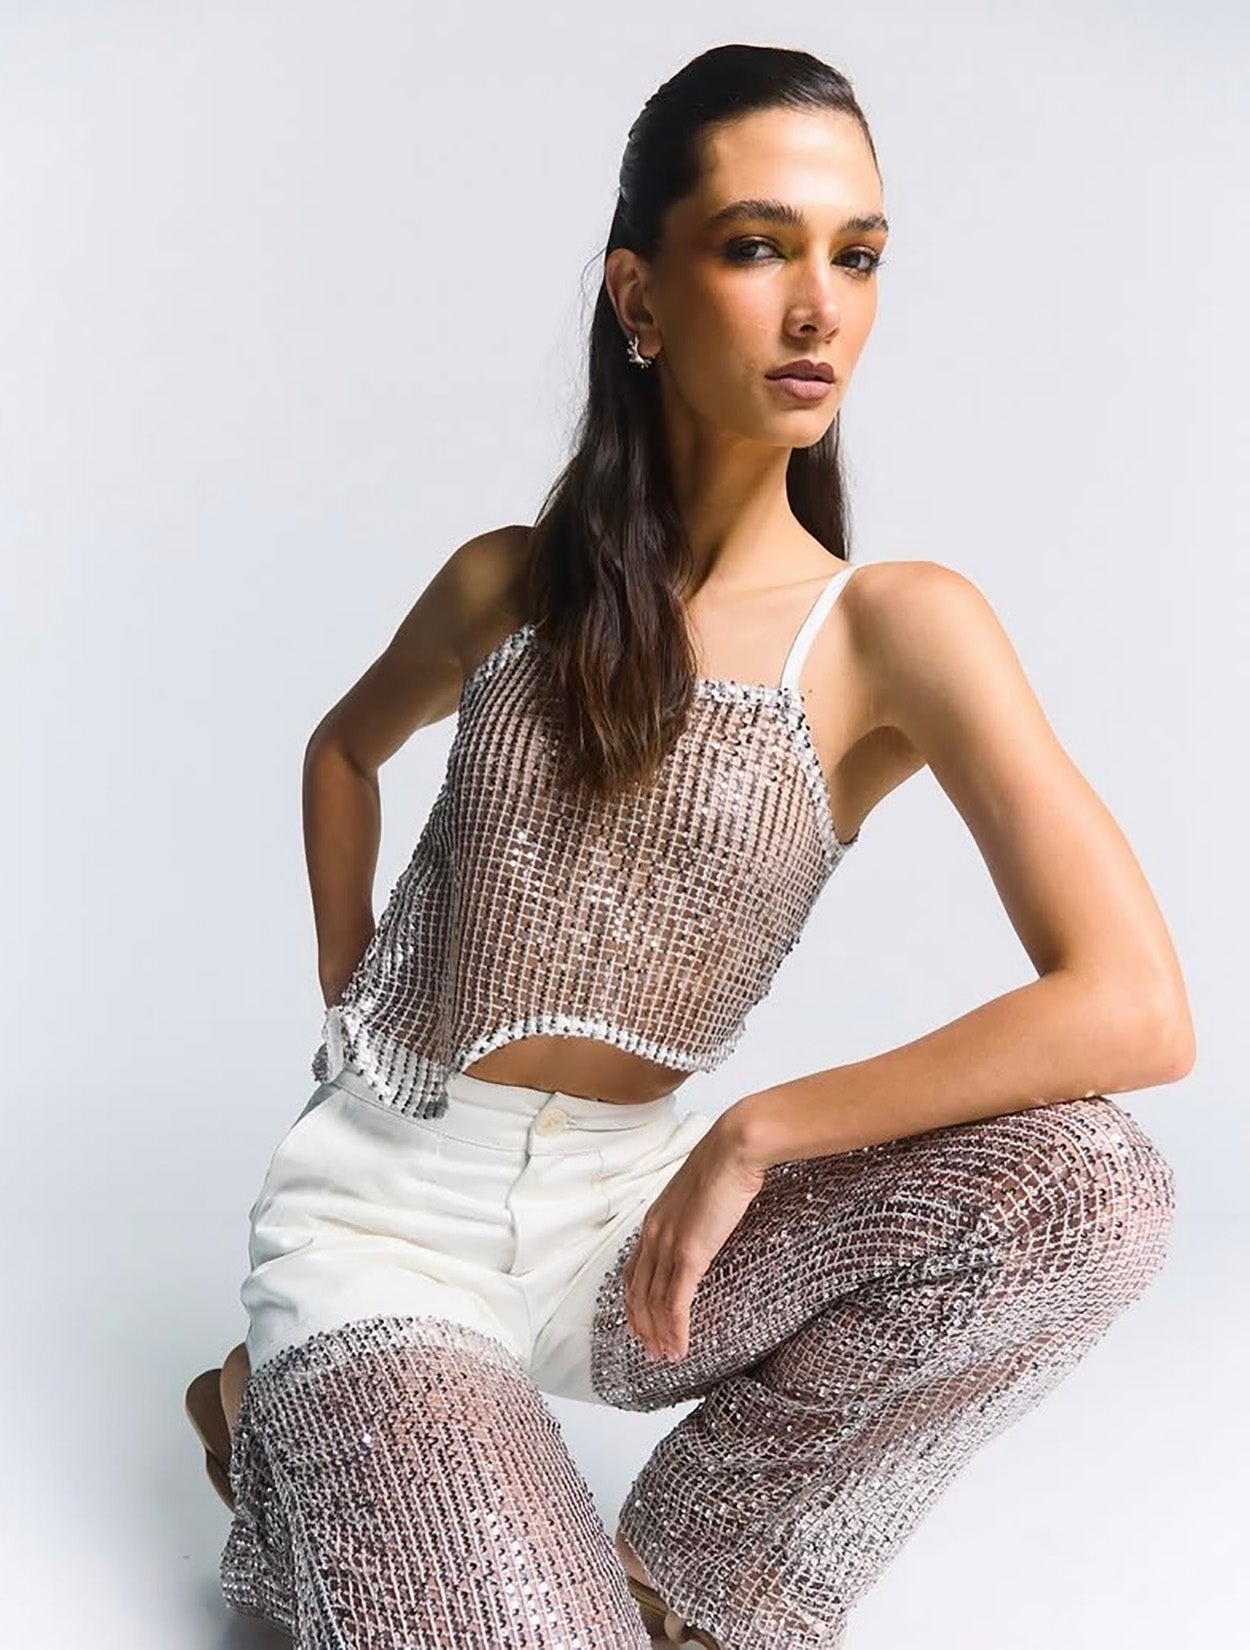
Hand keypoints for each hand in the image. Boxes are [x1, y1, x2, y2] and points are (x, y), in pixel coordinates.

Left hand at [623, 1122, 766, 1363]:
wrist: (734, 1149)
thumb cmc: (726, 1164)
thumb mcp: (702, 1194)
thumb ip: (696, 1215)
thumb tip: (706, 1227)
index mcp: (654, 1219)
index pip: (634, 1270)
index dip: (634, 1301)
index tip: (639, 1323)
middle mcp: (654, 1234)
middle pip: (639, 1292)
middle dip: (642, 1326)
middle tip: (650, 1352)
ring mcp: (669, 1244)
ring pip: (655, 1302)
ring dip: (659, 1334)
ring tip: (666, 1357)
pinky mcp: (690, 1253)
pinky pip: (676, 1301)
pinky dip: (675, 1329)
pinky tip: (680, 1347)